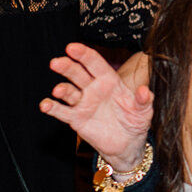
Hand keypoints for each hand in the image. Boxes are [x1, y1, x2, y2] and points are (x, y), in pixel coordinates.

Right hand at [40, 43, 152, 171]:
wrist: (127, 144)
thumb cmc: (136, 121)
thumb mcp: (144, 110)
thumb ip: (144, 99)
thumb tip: (144, 91)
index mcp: (110, 81)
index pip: (96, 64)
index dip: (84, 55)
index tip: (72, 48)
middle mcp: (94, 89)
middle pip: (78, 74)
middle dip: (67, 67)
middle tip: (57, 62)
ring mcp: (83, 103)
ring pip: (68, 91)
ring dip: (62, 89)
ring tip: (59, 90)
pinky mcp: (76, 118)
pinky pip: (62, 111)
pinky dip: (52, 107)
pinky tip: (46, 105)